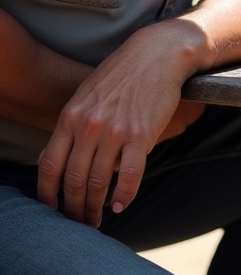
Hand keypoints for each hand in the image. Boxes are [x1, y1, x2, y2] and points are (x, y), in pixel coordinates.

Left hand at [37, 23, 204, 226]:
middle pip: (74, 180)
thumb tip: (56, 158)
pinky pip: (130, 176)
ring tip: (98, 217)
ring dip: (96, 207)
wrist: (159, 53)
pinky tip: (121, 204)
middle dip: (74, 208)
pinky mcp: (142, 134)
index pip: (50, 166)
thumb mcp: (88, 94)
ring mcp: (115, 131)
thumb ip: (73, 125)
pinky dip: (124, 195)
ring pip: (99, 182)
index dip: (48, 195)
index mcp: (71, 116)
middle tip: (79, 220)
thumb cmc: (124, 73)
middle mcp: (89, 126)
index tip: (53, 209)